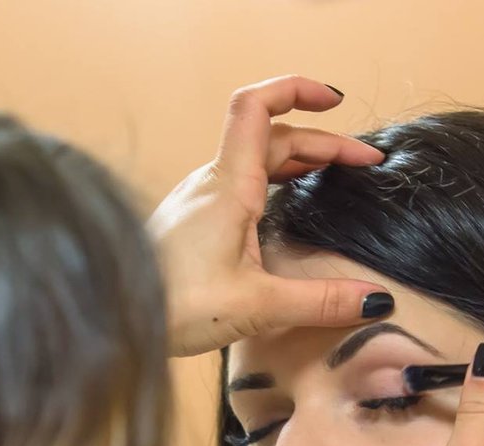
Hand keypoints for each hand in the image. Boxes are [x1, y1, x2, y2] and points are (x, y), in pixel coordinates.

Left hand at [148, 75, 394, 357]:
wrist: (108, 318)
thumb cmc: (170, 306)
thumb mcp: (256, 305)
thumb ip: (319, 301)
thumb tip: (375, 301)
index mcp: (228, 185)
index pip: (258, 106)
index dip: (297, 89)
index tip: (335, 101)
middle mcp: (211, 183)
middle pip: (271, 137)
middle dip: (322, 141)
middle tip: (364, 163)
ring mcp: (198, 200)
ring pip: (254, 160)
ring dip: (297, 158)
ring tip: (333, 174)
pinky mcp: (192, 222)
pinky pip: (238, 183)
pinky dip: (273, 180)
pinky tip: (286, 206)